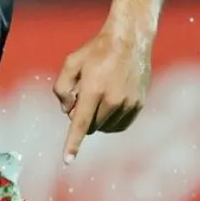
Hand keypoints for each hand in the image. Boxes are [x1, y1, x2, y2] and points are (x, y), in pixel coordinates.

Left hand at [53, 23, 151, 163]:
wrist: (130, 39)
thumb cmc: (97, 50)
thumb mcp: (71, 62)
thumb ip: (61, 88)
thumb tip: (67, 112)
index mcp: (93, 90)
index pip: (80, 124)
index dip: (73, 144)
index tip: (67, 161)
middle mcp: (113, 100)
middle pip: (91, 126)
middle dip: (83, 117)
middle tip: (84, 96)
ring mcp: (128, 104)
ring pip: (105, 127)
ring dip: (98, 118)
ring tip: (99, 94)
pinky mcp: (138, 105)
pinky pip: (120, 125)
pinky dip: (111, 120)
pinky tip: (110, 104)